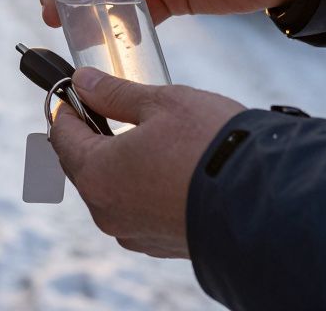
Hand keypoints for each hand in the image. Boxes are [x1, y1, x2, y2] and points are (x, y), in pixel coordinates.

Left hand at [49, 67, 245, 257]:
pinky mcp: (161, 244)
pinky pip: (138, 210)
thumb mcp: (163, 102)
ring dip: (118, 163)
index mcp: (97, 173)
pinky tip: (166, 167)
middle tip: (106, 107)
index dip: (64, 107)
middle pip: (82, 166)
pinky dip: (142, 187)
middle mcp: (107, 211)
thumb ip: (116, 93)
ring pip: (111, 191)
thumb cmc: (210, 145)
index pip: (61, 135)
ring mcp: (133, 232)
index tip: (72, 91)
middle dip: (90, 135)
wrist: (264, 200)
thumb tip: (84, 81)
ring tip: (144, 136)